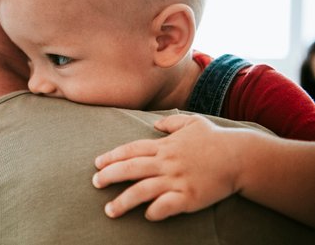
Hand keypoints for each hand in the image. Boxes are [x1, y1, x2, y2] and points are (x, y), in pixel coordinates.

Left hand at [92, 114, 242, 220]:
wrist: (242, 156)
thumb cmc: (217, 139)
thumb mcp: (193, 122)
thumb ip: (171, 122)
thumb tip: (155, 123)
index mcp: (165, 146)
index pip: (131, 150)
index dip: (112, 156)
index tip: (97, 163)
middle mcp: (167, 162)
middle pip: (131, 168)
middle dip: (109, 176)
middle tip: (95, 183)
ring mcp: (177, 179)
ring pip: (142, 190)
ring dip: (123, 201)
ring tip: (109, 210)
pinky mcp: (190, 196)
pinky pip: (166, 206)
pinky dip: (154, 211)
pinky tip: (146, 215)